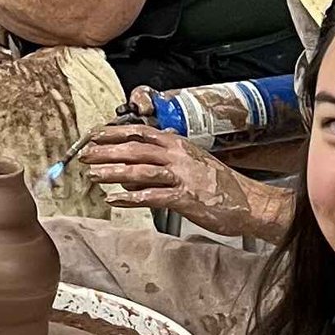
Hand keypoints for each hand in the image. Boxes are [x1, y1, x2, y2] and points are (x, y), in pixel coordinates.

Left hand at [76, 120, 228, 213]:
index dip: (114, 133)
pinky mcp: (185, 198)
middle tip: (84, 155)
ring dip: (113, 173)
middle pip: (134, 149)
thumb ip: (163, 165)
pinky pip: (153, 196)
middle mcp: (177, 156)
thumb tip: (132, 175)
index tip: (93, 135)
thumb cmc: (221, 185)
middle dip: (106, 152)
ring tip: (93, 176)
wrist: (250, 202)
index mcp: (178, 145)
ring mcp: (181, 176)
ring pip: (140, 171)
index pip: (140, 132)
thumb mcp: (191, 166)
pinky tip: (114, 201)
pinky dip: (131, 199)